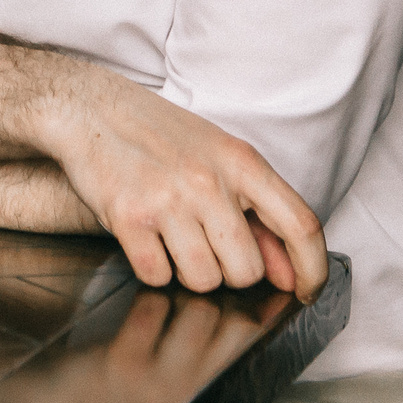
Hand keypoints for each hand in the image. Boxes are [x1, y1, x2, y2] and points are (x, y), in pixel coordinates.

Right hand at [46, 76, 326, 301]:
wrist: (90, 109)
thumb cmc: (159, 133)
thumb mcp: (219, 157)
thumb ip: (258, 212)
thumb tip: (289, 273)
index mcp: (241, 162)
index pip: (301, 225)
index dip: (312, 269)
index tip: (304, 292)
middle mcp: (209, 181)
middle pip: (247, 270)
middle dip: (230, 272)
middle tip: (208, 247)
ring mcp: (168, 200)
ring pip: (204, 281)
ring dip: (190, 273)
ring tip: (174, 240)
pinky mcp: (128, 218)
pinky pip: (157, 276)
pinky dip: (152, 269)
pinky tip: (145, 240)